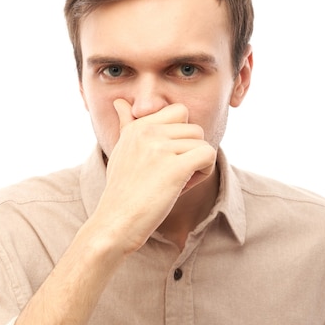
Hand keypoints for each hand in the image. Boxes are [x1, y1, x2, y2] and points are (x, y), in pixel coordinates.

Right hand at [91, 99, 215, 253]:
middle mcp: (148, 132)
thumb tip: (119, 102)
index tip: (167, 158)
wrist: (115, 222)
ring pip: (202, 143)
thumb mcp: (121, 151)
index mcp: (138, 126)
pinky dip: (205, 171)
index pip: (179, 112)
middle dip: (191, 152)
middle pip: (195, 129)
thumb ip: (126, 124)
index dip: (181, 136)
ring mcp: (160, 148)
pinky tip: (186, 185)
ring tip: (177, 182)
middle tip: (174, 174)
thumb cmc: (122, 191)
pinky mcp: (174, 167)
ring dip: (198, 164)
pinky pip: (208, 155)